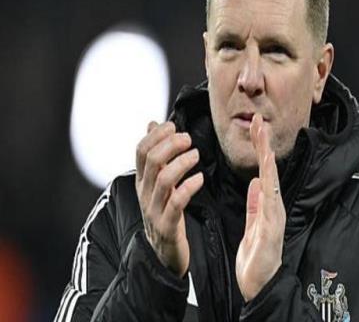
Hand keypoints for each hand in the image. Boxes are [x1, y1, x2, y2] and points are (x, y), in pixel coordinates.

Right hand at [135, 121, 203, 277]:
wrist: (162, 253)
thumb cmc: (164, 211)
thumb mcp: (157, 181)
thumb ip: (155, 154)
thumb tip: (151, 123)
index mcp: (142, 180)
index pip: (141, 150)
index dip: (156, 134)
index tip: (173, 125)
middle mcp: (144, 192)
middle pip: (152, 160)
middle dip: (171, 144)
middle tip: (188, 138)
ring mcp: (153, 209)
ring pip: (163, 179)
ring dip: (182, 163)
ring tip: (196, 155)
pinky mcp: (166, 225)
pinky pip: (176, 203)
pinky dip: (189, 187)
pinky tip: (200, 179)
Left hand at [236, 113, 286, 301]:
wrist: (260, 286)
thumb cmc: (257, 257)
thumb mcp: (252, 224)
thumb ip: (254, 203)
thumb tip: (255, 181)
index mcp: (267, 204)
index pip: (263, 170)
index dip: (260, 148)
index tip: (255, 126)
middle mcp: (273, 206)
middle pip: (269, 170)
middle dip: (264, 145)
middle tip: (259, 120)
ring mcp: (274, 217)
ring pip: (271, 182)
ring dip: (267, 159)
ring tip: (264, 138)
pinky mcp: (272, 229)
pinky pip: (269, 204)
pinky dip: (268, 186)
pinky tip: (265, 172)